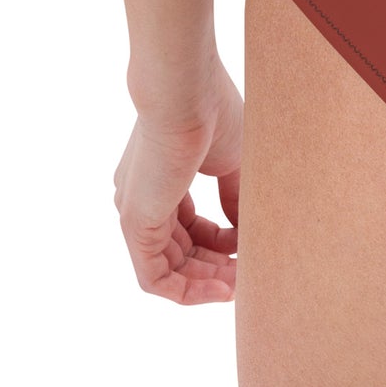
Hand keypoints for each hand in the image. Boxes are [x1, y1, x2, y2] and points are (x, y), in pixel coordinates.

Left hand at [113, 59, 241, 303]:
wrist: (185, 94)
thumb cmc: (212, 115)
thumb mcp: (232, 164)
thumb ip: (236, 200)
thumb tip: (247, 232)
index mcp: (161, 181)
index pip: (189, 229)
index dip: (222, 245)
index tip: (251, 247)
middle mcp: (143, 199)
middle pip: (178, 253)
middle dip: (215, 270)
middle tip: (249, 277)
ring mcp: (135, 212)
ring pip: (166, 270)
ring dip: (204, 285)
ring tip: (239, 288)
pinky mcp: (134, 224)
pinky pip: (154, 277)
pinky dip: (187, 291)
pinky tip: (222, 292)